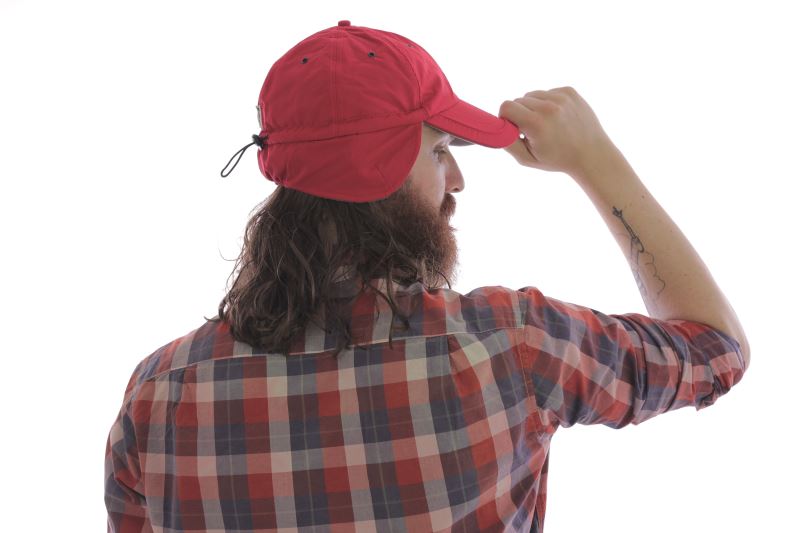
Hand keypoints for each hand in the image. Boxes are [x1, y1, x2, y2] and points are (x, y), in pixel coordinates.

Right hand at [499, 86, 616, 178]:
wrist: (592, 154)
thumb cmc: (557, 159)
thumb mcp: (527, 159)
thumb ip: (507, 142)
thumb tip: (495, 127)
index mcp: (536, 124)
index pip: (506, 106)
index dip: (505, 118)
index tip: (514, 129)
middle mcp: (549, 107)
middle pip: (518, 100)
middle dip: (520, 114)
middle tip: (533, 131)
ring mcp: (561, 97)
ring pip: (532, 95)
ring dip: (533, 108)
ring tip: (546, 124)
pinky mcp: (569, 91)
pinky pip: (547, 92)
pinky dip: (547, 103)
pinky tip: (557, 118)